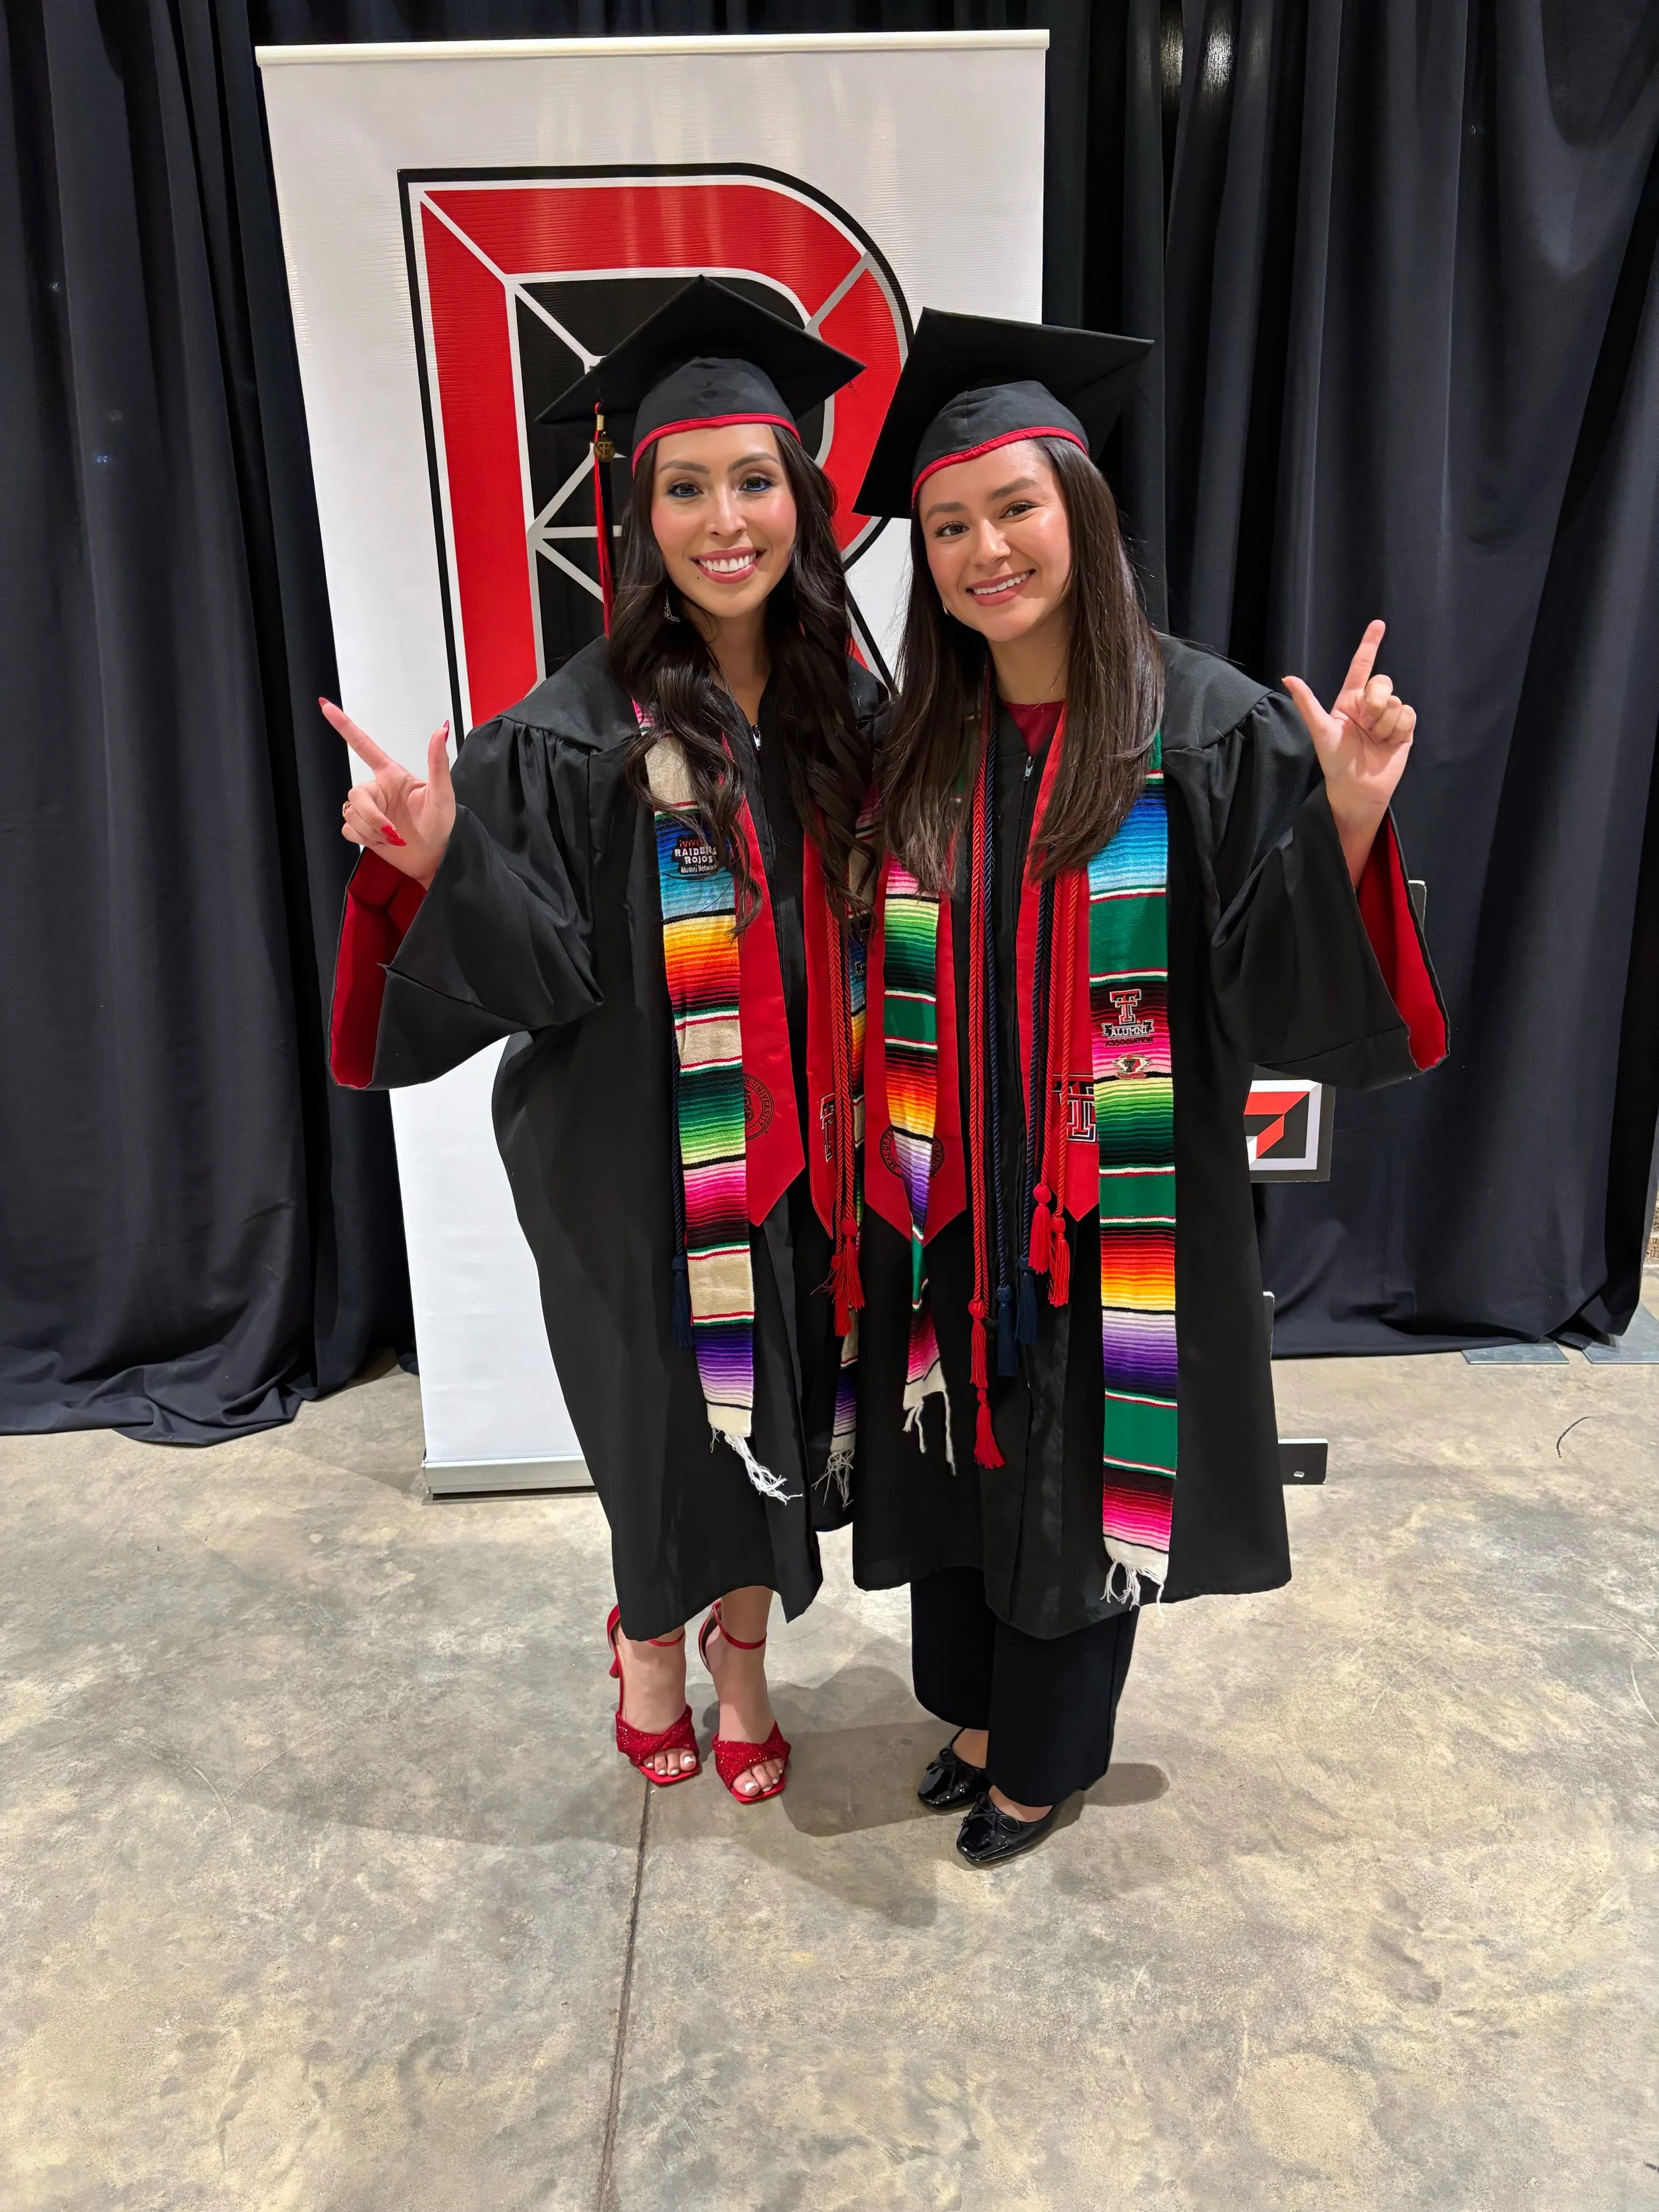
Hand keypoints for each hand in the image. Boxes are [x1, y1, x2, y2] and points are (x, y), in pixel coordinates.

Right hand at [322, 699, 454, 886]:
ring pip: (350, 813)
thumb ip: (437, 763)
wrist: (436, 858)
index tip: (326, 707)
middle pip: (355, 794)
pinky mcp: (364, 830)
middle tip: (392, 832)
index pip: (364, 746)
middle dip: (371, 816)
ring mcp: (370, 810)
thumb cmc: (443, 824)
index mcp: (392, 776)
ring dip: (370, 830)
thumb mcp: (442, 794)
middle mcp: (378, 790)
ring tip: (393, 837)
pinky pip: (349, 829)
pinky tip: (382, 842)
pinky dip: (364, 839)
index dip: (344, 726)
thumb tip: (441, 731)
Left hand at [1283, 621, 1416, 884]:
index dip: (1370, 644)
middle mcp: (1370, 705)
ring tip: (1375, 740)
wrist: (1358, 789)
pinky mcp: (1404, 730)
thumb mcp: (1321, 730)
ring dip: (1384, 723)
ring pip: (1395, 701)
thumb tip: (1288, 678)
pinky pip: (1408, 714)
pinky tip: (1389, 743)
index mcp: (1349, 701)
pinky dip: (1398, 729)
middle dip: (1375, 701)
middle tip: (1366, 723)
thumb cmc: (1335, 762)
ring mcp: (1388, 717)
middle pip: (1383, 682)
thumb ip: (1307, 703)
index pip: (1361, 667)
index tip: (1378, 624)